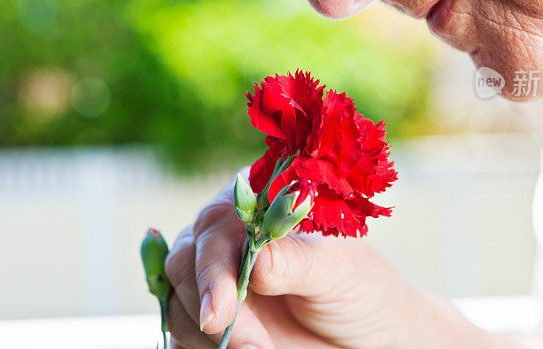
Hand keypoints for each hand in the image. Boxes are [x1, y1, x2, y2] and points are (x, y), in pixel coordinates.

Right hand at [163, 175, 433, 347]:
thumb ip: (294, 261)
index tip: (222, 309)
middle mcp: (226, 239)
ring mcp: (213, 281)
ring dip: (210, 337)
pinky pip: (181, 337)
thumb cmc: (358, 290)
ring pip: (177, 303)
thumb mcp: (336, 272)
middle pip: (184, 262)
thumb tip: (256, 258)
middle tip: (251, 347)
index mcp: (255, 207)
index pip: (216, 222)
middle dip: (211, 306)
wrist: (366, 338)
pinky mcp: (208, 322)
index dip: (213, 264)